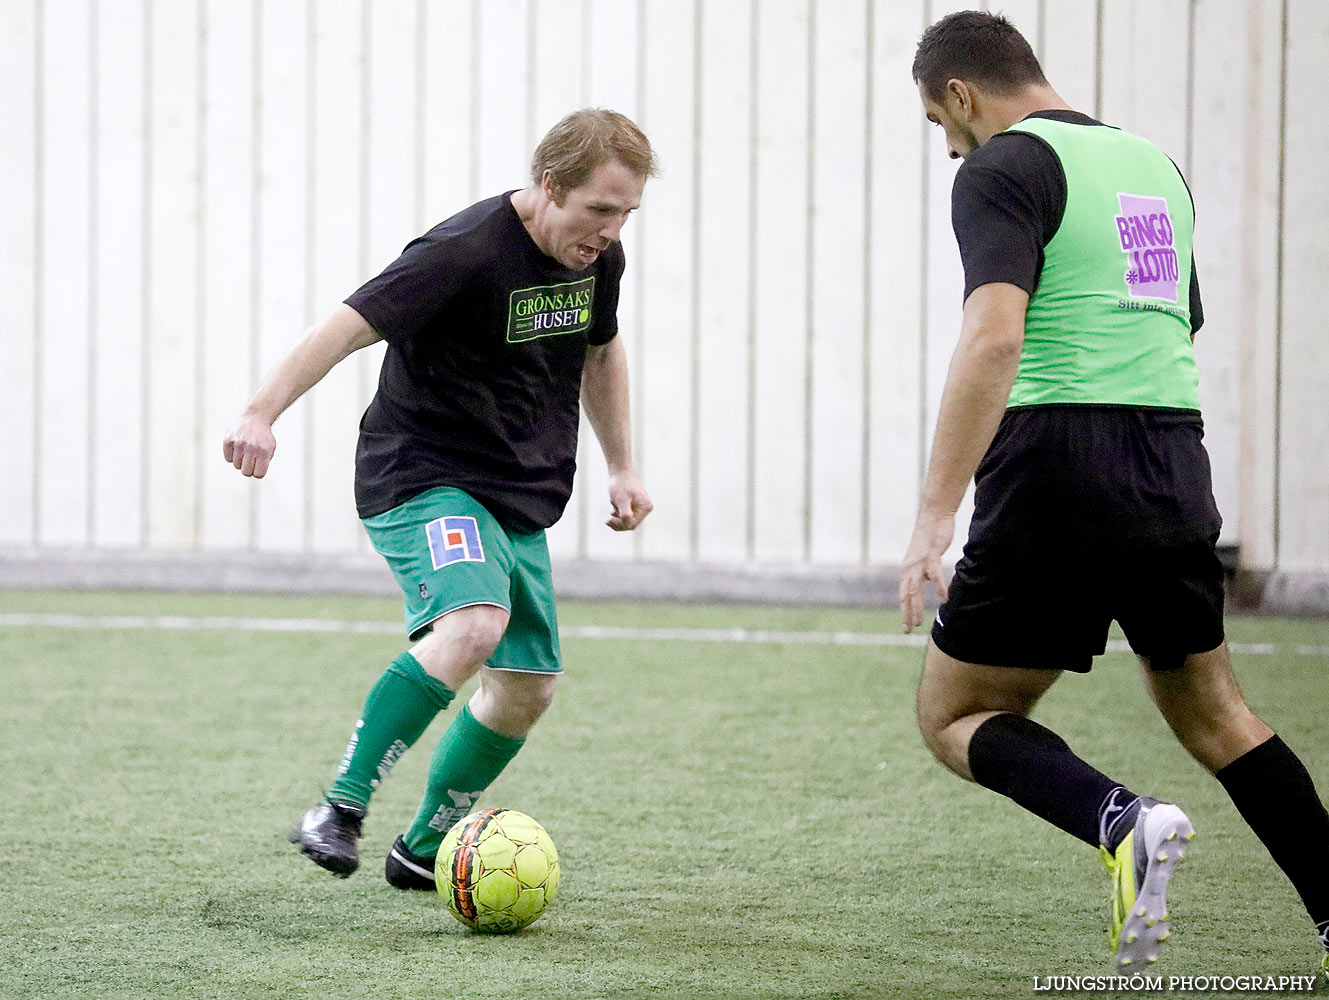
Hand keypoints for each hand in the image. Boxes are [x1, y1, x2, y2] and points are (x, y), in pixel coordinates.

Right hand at [222, 413, 276, 477]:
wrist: (255, 418)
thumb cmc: (263, 437)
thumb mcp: (270, 449)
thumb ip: (264, 463)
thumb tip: (255, 474)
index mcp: (264, 451)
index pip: (259, 474)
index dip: (258, 472)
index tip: (258, 467)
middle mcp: (251, 447)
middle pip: (246, 472)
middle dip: (249, 469)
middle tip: (251, 460)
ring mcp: (239, 443)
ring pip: (236, 466)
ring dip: (240, 461)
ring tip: (245, 451)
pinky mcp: (228, 440)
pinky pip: (228, 458)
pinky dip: (232, 456)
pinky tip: (238, 448)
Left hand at [605, 470, 652, 530]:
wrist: (619, 471)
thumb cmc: (621, 484)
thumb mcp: (621, 499)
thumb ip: (625, 513)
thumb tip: (629, 525)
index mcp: (646, 507)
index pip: (633, 524)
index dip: (620, 525)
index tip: (608, 520)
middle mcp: (645, 508)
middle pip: (631, 524)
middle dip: (618, 523)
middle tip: (607, 520)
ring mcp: (640, 507)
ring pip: (627, 521)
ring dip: (618, 518)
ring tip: (613, 506)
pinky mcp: (635, 505)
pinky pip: (626, 516)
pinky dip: (618, 515)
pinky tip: (613, 508)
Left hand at [898, 509, 955, 632]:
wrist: (934, 517)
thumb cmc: (931, 538)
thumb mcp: (926, 559)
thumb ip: (925, 572)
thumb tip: (928, 582)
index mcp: (907, 570)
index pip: (903, 595)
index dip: (904, 611)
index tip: (906, 627)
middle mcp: (909, 568)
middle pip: (905, 595)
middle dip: (906, 614)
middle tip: (908, 630)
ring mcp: (918, 562)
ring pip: (914, 589)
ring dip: (916, 606)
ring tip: (918, 621)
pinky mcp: (930, 555)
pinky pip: (934, 574)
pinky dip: (938, 586)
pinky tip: (944, 598)